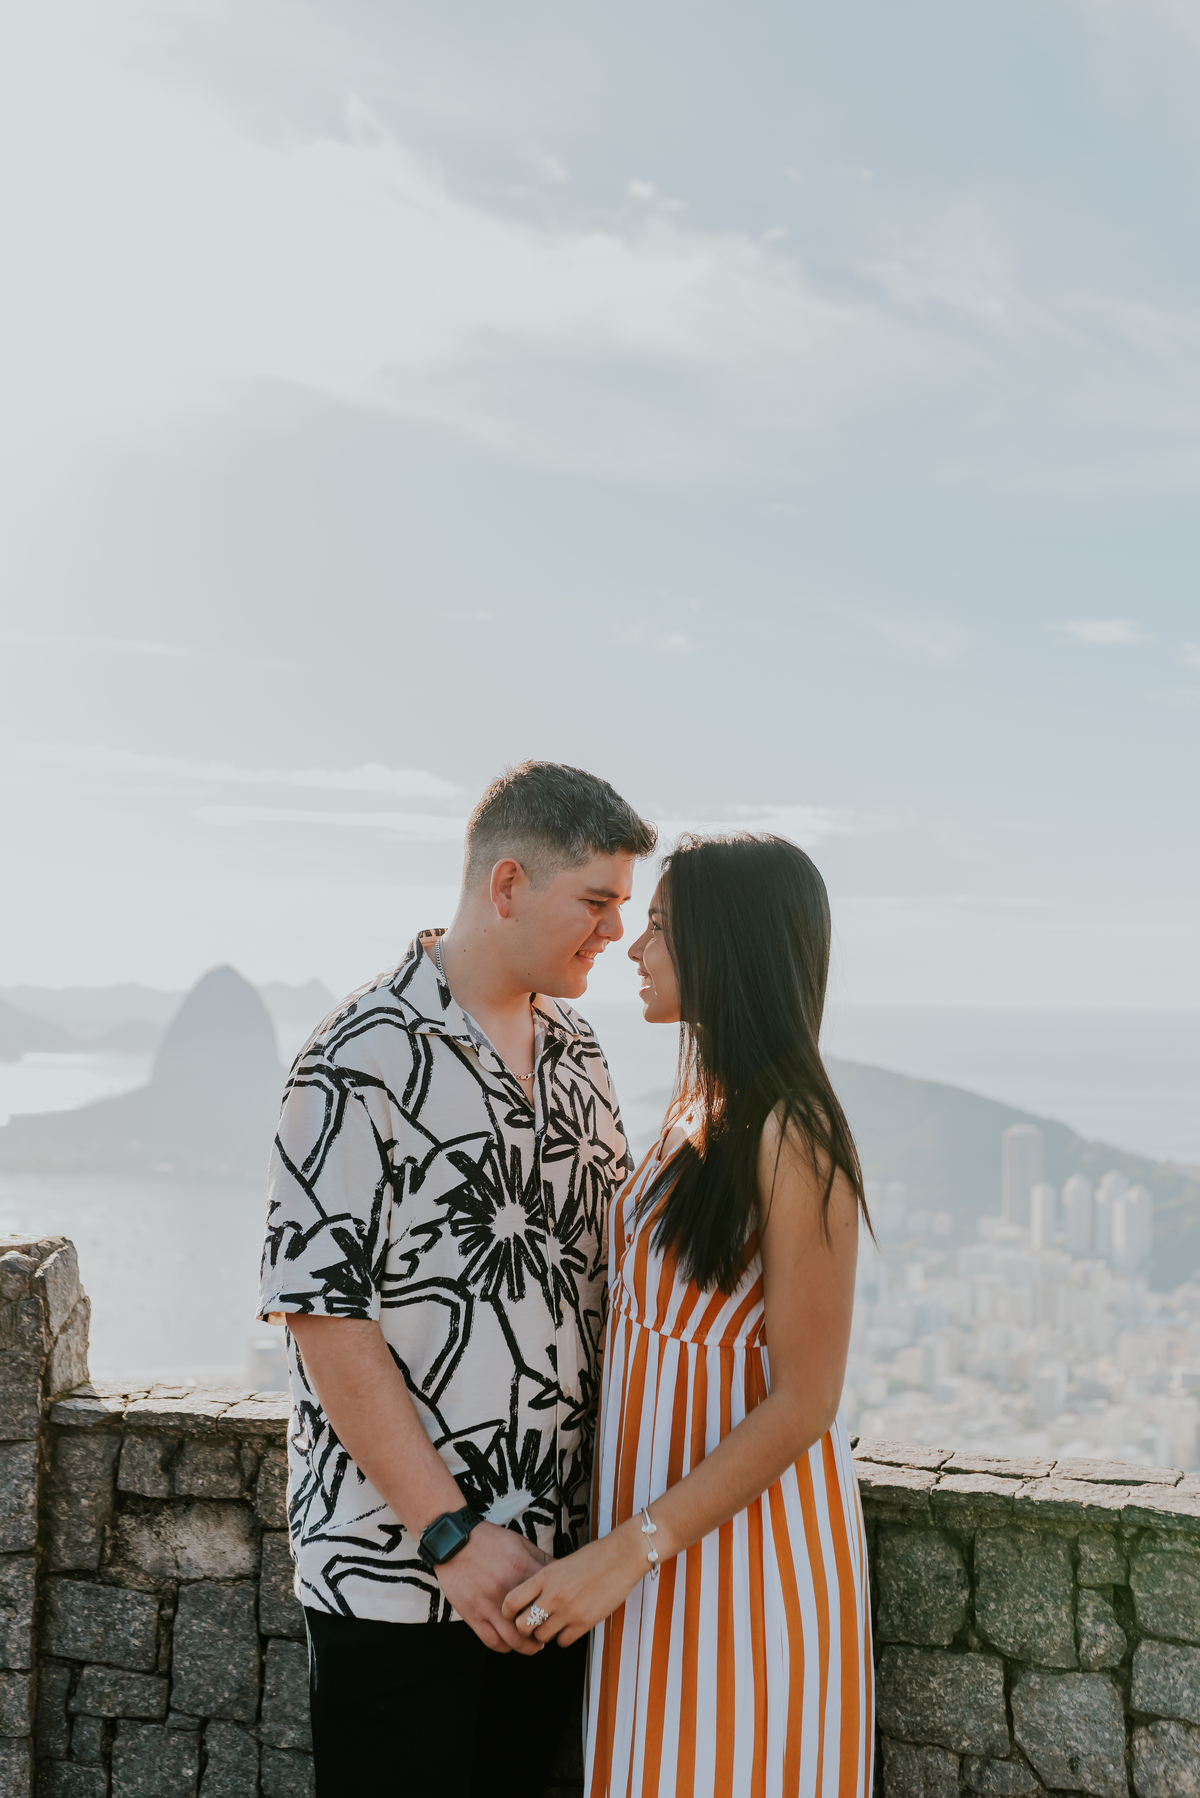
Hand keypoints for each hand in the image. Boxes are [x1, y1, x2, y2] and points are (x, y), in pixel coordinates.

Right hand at [436, 1523, 550, 1654]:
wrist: (453, 1542)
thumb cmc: (488, 1540)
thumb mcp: (519, 1542)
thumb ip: (539, 1559)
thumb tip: (558, 1571)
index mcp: (523, 1570)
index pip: (550, 1596)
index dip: (558, 1607)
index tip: (559, 1612)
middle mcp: (509, 1592)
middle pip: (535, 1625)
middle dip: (545, 1633)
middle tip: (548, 1633)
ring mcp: (490, 1607)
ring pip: (515, 1641)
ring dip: (527, 1647)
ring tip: (533, 1644)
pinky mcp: (474, 1616)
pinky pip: (493, 1641)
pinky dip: (504, 1647)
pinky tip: (510, 1643)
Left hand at [501, 1522, 646, 1648]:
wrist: (621, 1557)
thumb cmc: (592, 1557)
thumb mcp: (560, 1564)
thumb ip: (544, 1582)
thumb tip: (529, 1599)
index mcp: (544, 1576)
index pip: (511, 1601)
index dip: (507, 1612)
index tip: (511, 1613)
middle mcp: (553, 1595)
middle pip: (522, 1625)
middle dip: (525, 1627)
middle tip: (533, 1623)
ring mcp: (569, 1611)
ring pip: (541, 1637)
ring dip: (545, 1633)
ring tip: (554, 1622)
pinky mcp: (585, 1623)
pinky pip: (563, 1641)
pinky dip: (564, 1637)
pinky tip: (570, 1625)